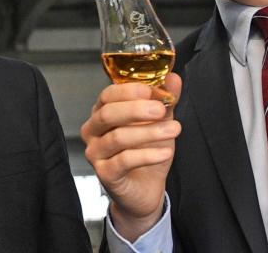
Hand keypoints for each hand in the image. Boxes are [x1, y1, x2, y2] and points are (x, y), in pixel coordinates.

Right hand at [80, 73, 181, 241]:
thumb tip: (173, 78)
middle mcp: (93, 131)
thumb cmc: (146, 152)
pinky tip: (165, 152)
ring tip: (174, 130)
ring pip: (118, 138)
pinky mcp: (105, 173)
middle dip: (136, 109)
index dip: (129, 91)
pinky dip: (148, 155)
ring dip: (149, 133)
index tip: (153, 90)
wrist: (145, 189)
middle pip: (108, 114)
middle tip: (161, 109)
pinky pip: (124, 161)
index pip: (108, 95)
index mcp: (102, 113)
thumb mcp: (159, 123)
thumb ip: (164, 100)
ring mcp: (96, 153)